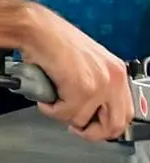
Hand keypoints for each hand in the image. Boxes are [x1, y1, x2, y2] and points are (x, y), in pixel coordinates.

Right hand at [20, 3, 132, 141]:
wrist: (38, 29)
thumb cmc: (53, 41)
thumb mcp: (86, 65)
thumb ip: (94, 86)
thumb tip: (90, 111)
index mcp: (117, 72)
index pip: (124, 113)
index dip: (106, 126)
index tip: (90, 126)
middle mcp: (114, 78)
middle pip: (114, 125)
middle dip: (90, 132)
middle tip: (74, 126)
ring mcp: (100, 84)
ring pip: (83, 120)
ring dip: (62, 115)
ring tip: (53, 99)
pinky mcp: (82, 88)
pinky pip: (65, 113)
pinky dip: (50, 109)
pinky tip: (45, 95)